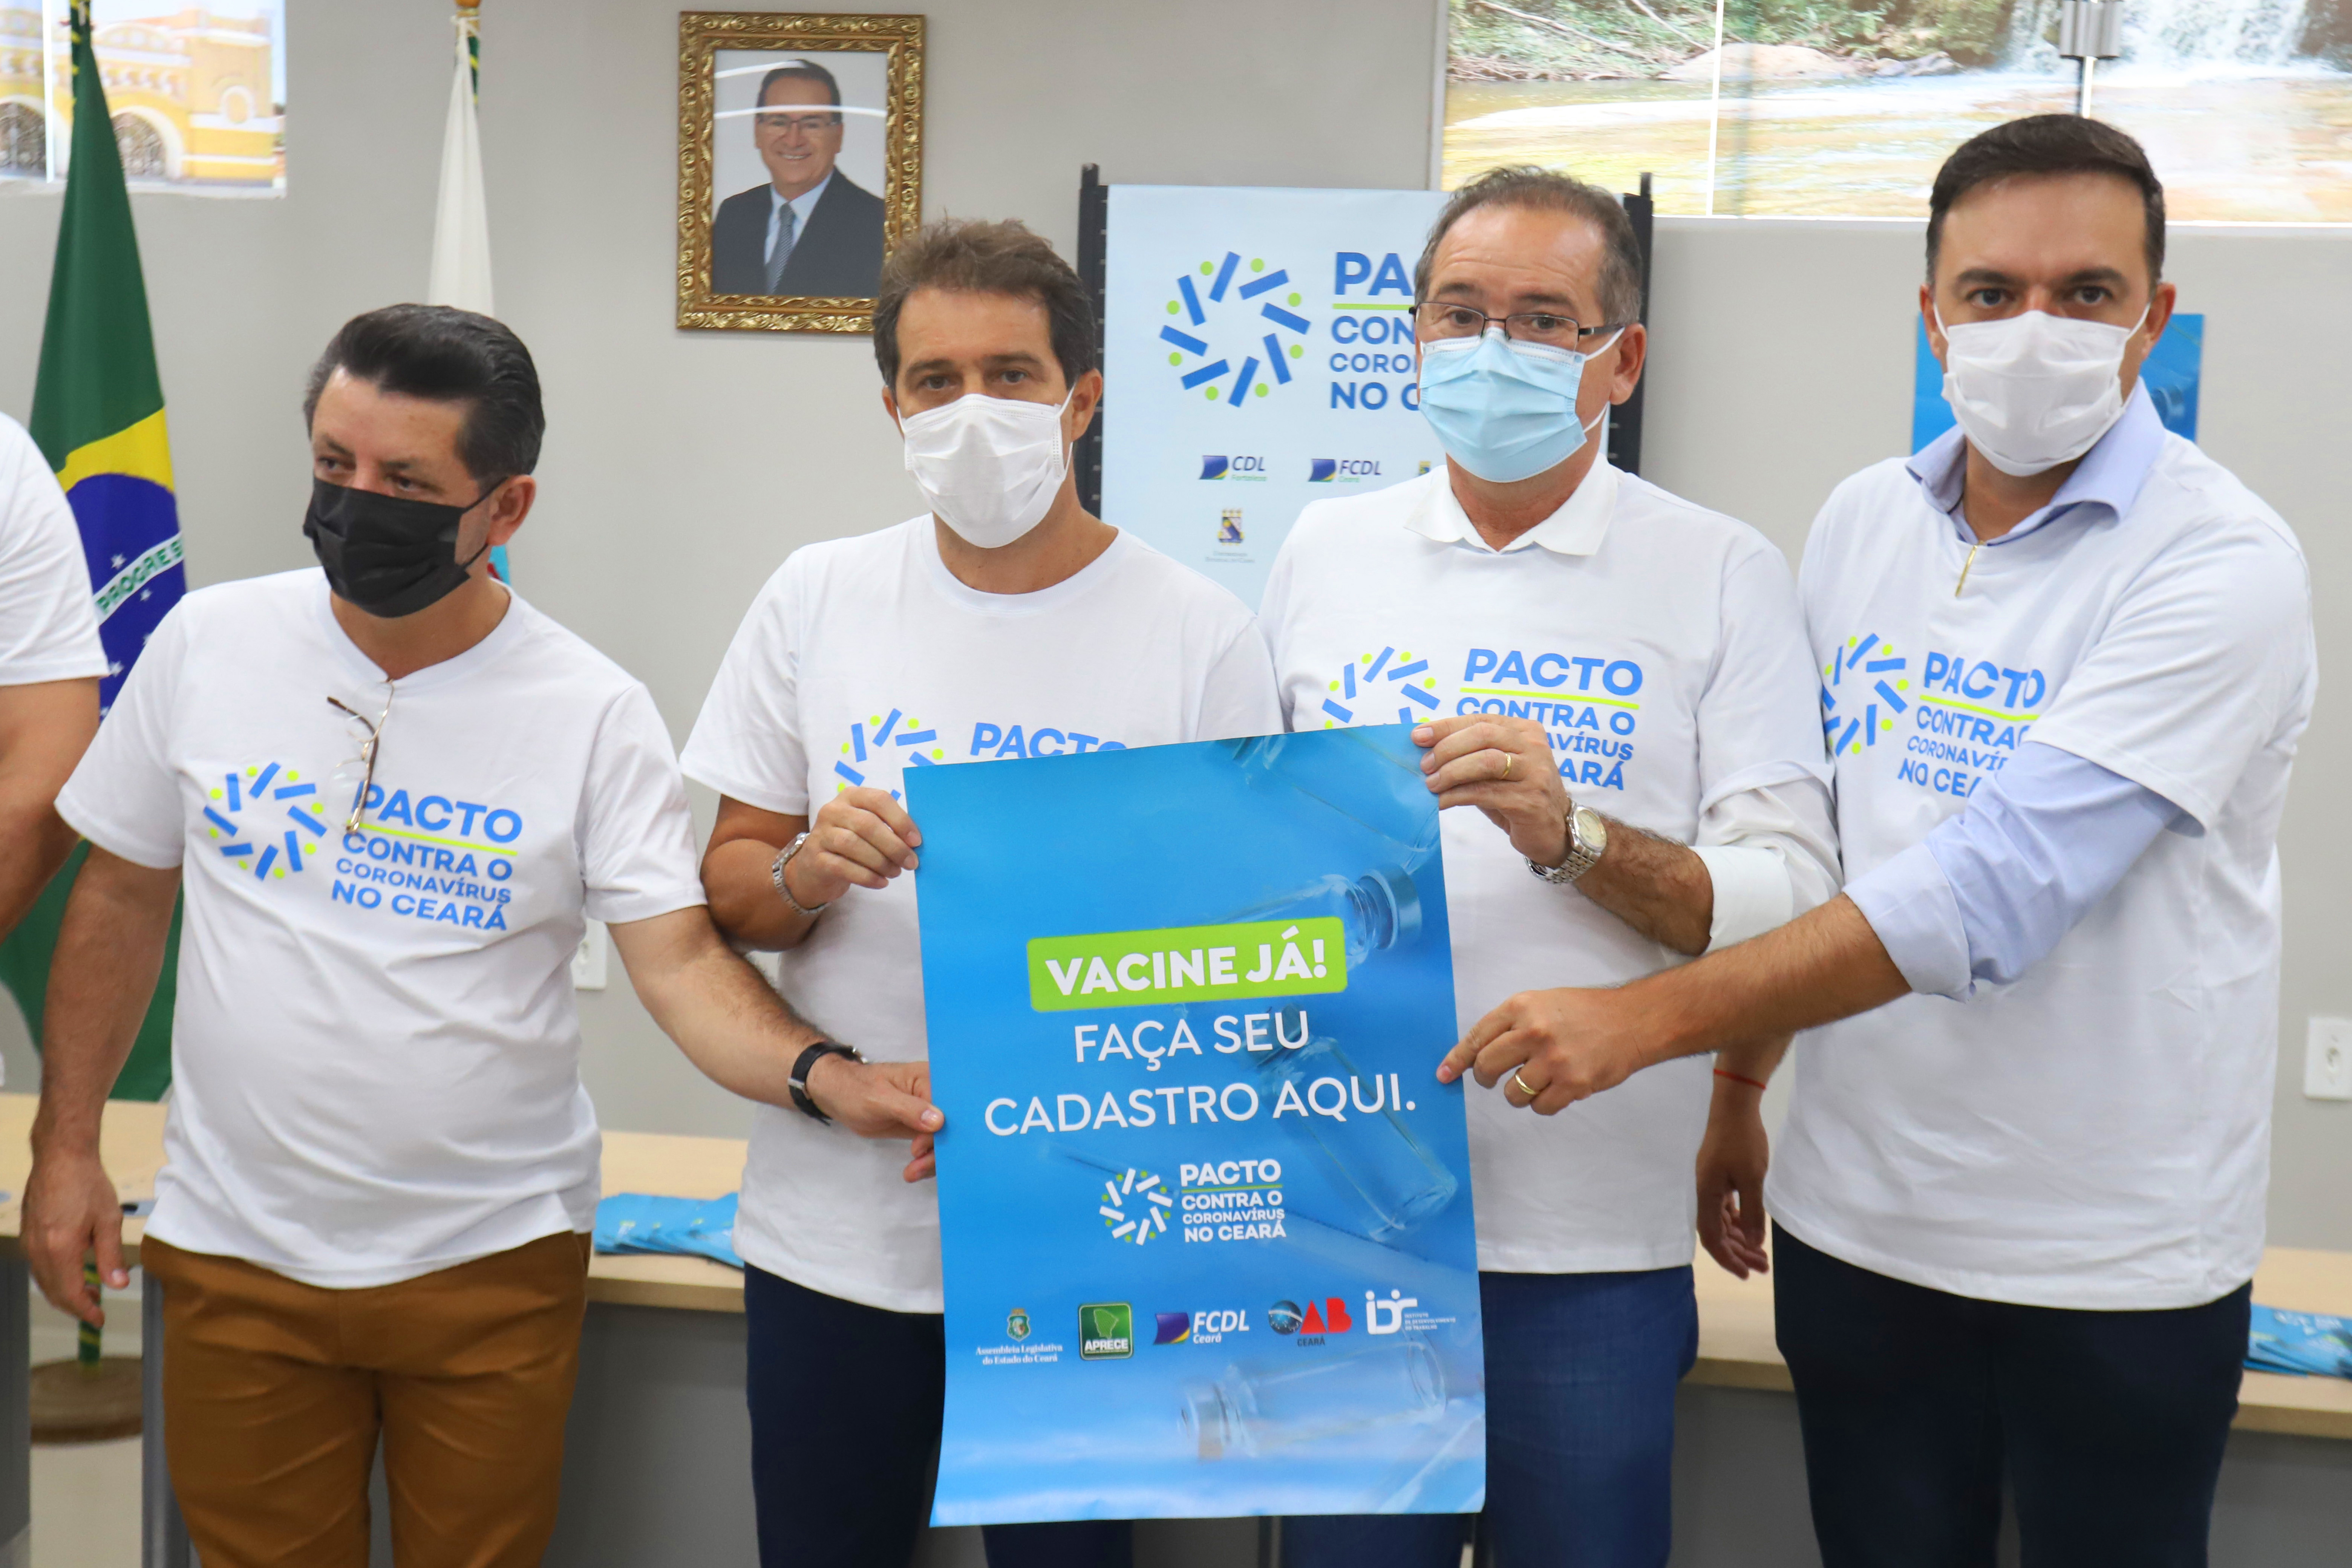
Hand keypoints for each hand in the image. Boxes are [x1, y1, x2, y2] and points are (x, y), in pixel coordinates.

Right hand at [22, 1146, 125, 1327]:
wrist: (61, 1157)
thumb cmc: (88, 1185)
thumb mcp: (108, 1220)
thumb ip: (110, 1256)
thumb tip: (117, 1285)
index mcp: (60, 1250)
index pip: (69, 1294)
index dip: (84, 1311)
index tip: (99, 1320)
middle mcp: (39, 1250)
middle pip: (53, 1292)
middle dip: (74, 1305)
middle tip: (96, 1308)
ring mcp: (30, 1243)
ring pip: (44, 1281)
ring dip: (63, 1292)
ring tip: (88, 1292)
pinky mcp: (28, 1234)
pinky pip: (39, 1266)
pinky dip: (54, 1277)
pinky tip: (71, 1272)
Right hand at [784, 787, 922, 907]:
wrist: (815, 868)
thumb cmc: (850, 845)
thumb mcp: (866, 828)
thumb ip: (888, 828)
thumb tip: (915, 843)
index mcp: (851, 796)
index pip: (878, 800)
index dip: (900, 820)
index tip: (916, 841)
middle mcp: (833, 810)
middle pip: (867, 824)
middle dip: (894, 846)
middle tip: (910, 863)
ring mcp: (821, 834)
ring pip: (854, 845)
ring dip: (881, 862)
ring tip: (896, 872)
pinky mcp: (816, 859)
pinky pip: (843, 867)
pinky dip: (867, 877)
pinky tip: (881, 882)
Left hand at [804, 1053, 943, 1182]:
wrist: (839, 1096)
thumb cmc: (856, 1089)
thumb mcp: (879, 1098)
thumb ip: (909, 1109)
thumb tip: (939, 1122)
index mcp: (929, 1078)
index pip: (950, 1106)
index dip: (942, 1128)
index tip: (920, 1146)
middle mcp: (935, 1094)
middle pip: (951, 1125)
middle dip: (939, 1149)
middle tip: (918, 1166)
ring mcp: (929, 1112)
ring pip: (943, 1139)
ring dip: (932, 1159)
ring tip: (912, 1172)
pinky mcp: (922, 1126)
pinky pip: (933, 1145)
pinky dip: (927, 1159)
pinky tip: (914, 1170)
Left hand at [1412, 716, 1569, 865]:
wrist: (1552, 830)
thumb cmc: (1517, 795)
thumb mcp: (1497, 769)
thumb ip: (1471, 755)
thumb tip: (1426, 750)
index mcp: (1525, 730)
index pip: (1480, 719)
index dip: (1446, 726)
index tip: (1418, 736)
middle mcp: (1533, 746)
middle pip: (1483, 735)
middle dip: (1447, 748)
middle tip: (1425, 765)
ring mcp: (1535, 772)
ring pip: (1486, 762)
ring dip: (1451, 772)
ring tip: (1431, 784)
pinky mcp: (1530, 800)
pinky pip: (1486, 792)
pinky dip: (1458, 795)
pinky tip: (1442, 801)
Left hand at [1438, 985, 1659, 1113]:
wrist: (1632, 1021)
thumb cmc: (1585, 1012)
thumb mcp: (1542, 1003)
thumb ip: (1511, 1025)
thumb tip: (1478, 1054)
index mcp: (1521, 1007)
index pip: (1477, 1037)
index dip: (1457, 1060)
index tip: (1444, 1074)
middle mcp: (1533, 1031)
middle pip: (1487, 1068)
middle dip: (1486, 1078)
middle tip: (1496, 1077)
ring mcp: (1553, 1060)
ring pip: (1513, 1093)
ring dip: (1520, 1092)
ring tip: (1540, 1078)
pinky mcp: (1573, 1084)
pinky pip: (1540, 1108)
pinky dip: (1544, 1104)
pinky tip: (1558, 1088)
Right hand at [1696, 1077, 1770, 1278]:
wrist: (1734, 1107)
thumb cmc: (1743, 1140)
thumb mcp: (1753, 1178)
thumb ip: (1753, 1212)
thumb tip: (1755, 1243)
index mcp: (1706, 1195)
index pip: (1712, 1237)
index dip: (1727, 1259)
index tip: (1746, 1274)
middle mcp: (1704, 1193)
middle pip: (1717, 1233)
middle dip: (1739, 1253)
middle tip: (1763, 1267)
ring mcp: (1710, 1185)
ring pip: (1722, 1222)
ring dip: (1740, 1239)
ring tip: (1762, 1254)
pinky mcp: (1719, 1177)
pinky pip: (1725, 1208)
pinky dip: (1738, 1222)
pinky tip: (1752, 1229)